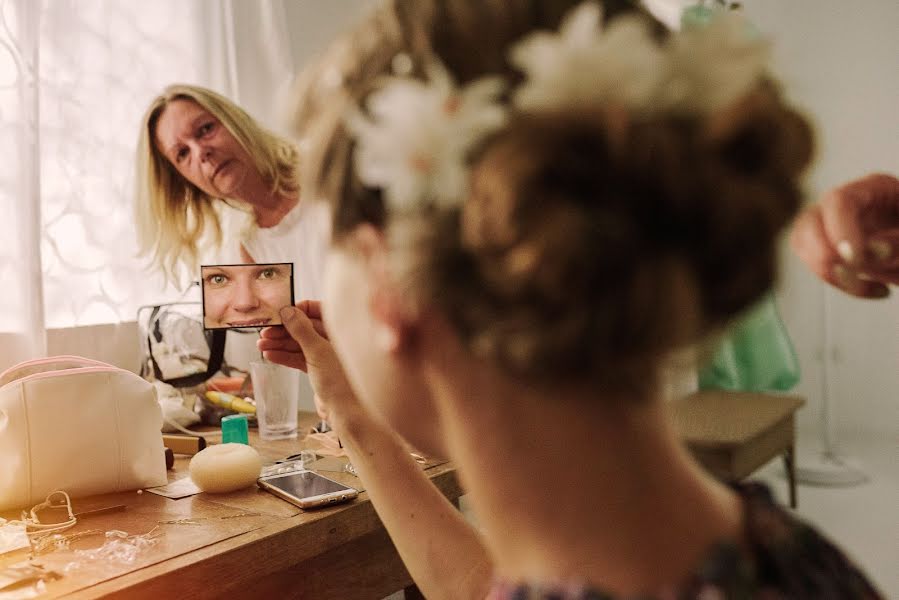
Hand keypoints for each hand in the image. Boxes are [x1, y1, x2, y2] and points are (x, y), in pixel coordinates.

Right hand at [257, 301, 357, 425]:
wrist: (345, 411)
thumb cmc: (340, 381)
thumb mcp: (317, 351)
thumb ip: (301, 330)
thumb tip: (288, 311)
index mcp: (340, 330)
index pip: (318, 310)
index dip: (298, 310)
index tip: (281, 313)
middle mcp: (334, 340)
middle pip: (306, 328)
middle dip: (285, 330)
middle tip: (266, 331)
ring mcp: (326, 355)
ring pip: (300, 344)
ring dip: (280, 344)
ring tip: (262, 345)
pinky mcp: (319, 369)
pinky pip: (299, 358)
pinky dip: (285, 357)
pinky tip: (270, 355)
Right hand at [790, 173, 898, 297]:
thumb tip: (875, 249)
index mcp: (876, 189)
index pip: (838, 202)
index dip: (840, 232)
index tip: (853, 260)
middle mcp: (849, 204)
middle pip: (808, 222)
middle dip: (826, 256)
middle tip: (857, 276)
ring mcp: (835, 225)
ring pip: (803, 244)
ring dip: (829, 273)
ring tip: (869, 285)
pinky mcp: (832, 248)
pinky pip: (816, 265)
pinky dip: (838, 283)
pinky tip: (873, 289)